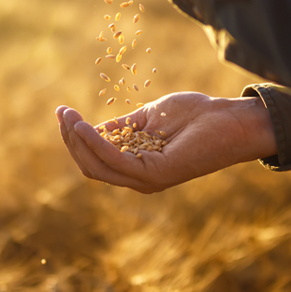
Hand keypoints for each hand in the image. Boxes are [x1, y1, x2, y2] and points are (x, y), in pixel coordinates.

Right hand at [56, 92, 276, 192]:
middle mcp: (139, 178)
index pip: (94, 160)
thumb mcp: (148, 118)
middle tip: (61, 113)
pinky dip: (96, 143)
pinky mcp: (155, 174)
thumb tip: (91, 128)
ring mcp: (147, 179)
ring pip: (97, 166)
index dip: (75, 137)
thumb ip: (122, 127)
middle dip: (70, 140)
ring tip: (68, 117)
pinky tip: (85, 125)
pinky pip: (115, 160)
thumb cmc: (196, 116)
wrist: (229, 120)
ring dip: (78, 141)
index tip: (63, 112)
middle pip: (90, 166)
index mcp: (137, 166)